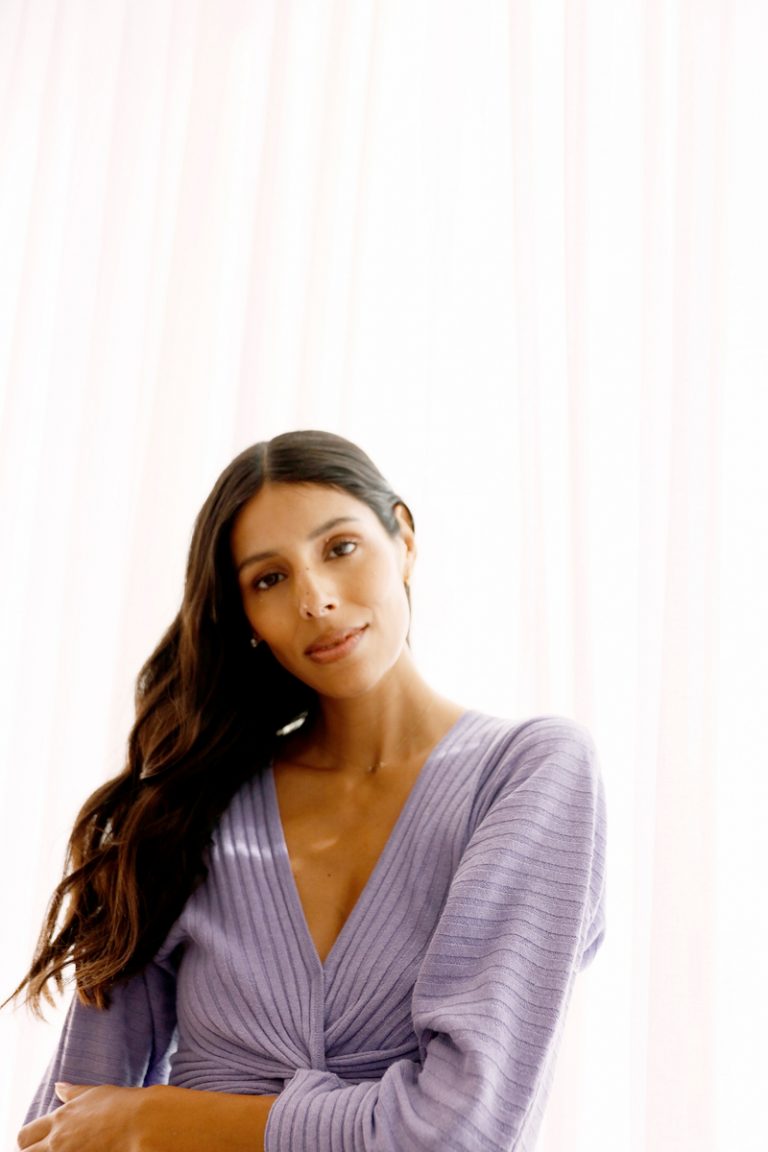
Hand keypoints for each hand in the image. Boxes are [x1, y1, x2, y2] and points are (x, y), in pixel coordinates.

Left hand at [17, 1082, 276, 1151]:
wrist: (151, 1122)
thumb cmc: (129, 1105)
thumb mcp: (98, 1094)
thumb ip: (75, 1094)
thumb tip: (59, 1087)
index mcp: (60, 1120)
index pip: (25, 1135)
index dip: (30, 1140)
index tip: (41, 1141)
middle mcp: (59, 1141)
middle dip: (35, 1151)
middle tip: (57, 1148)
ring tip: (79, 1148)